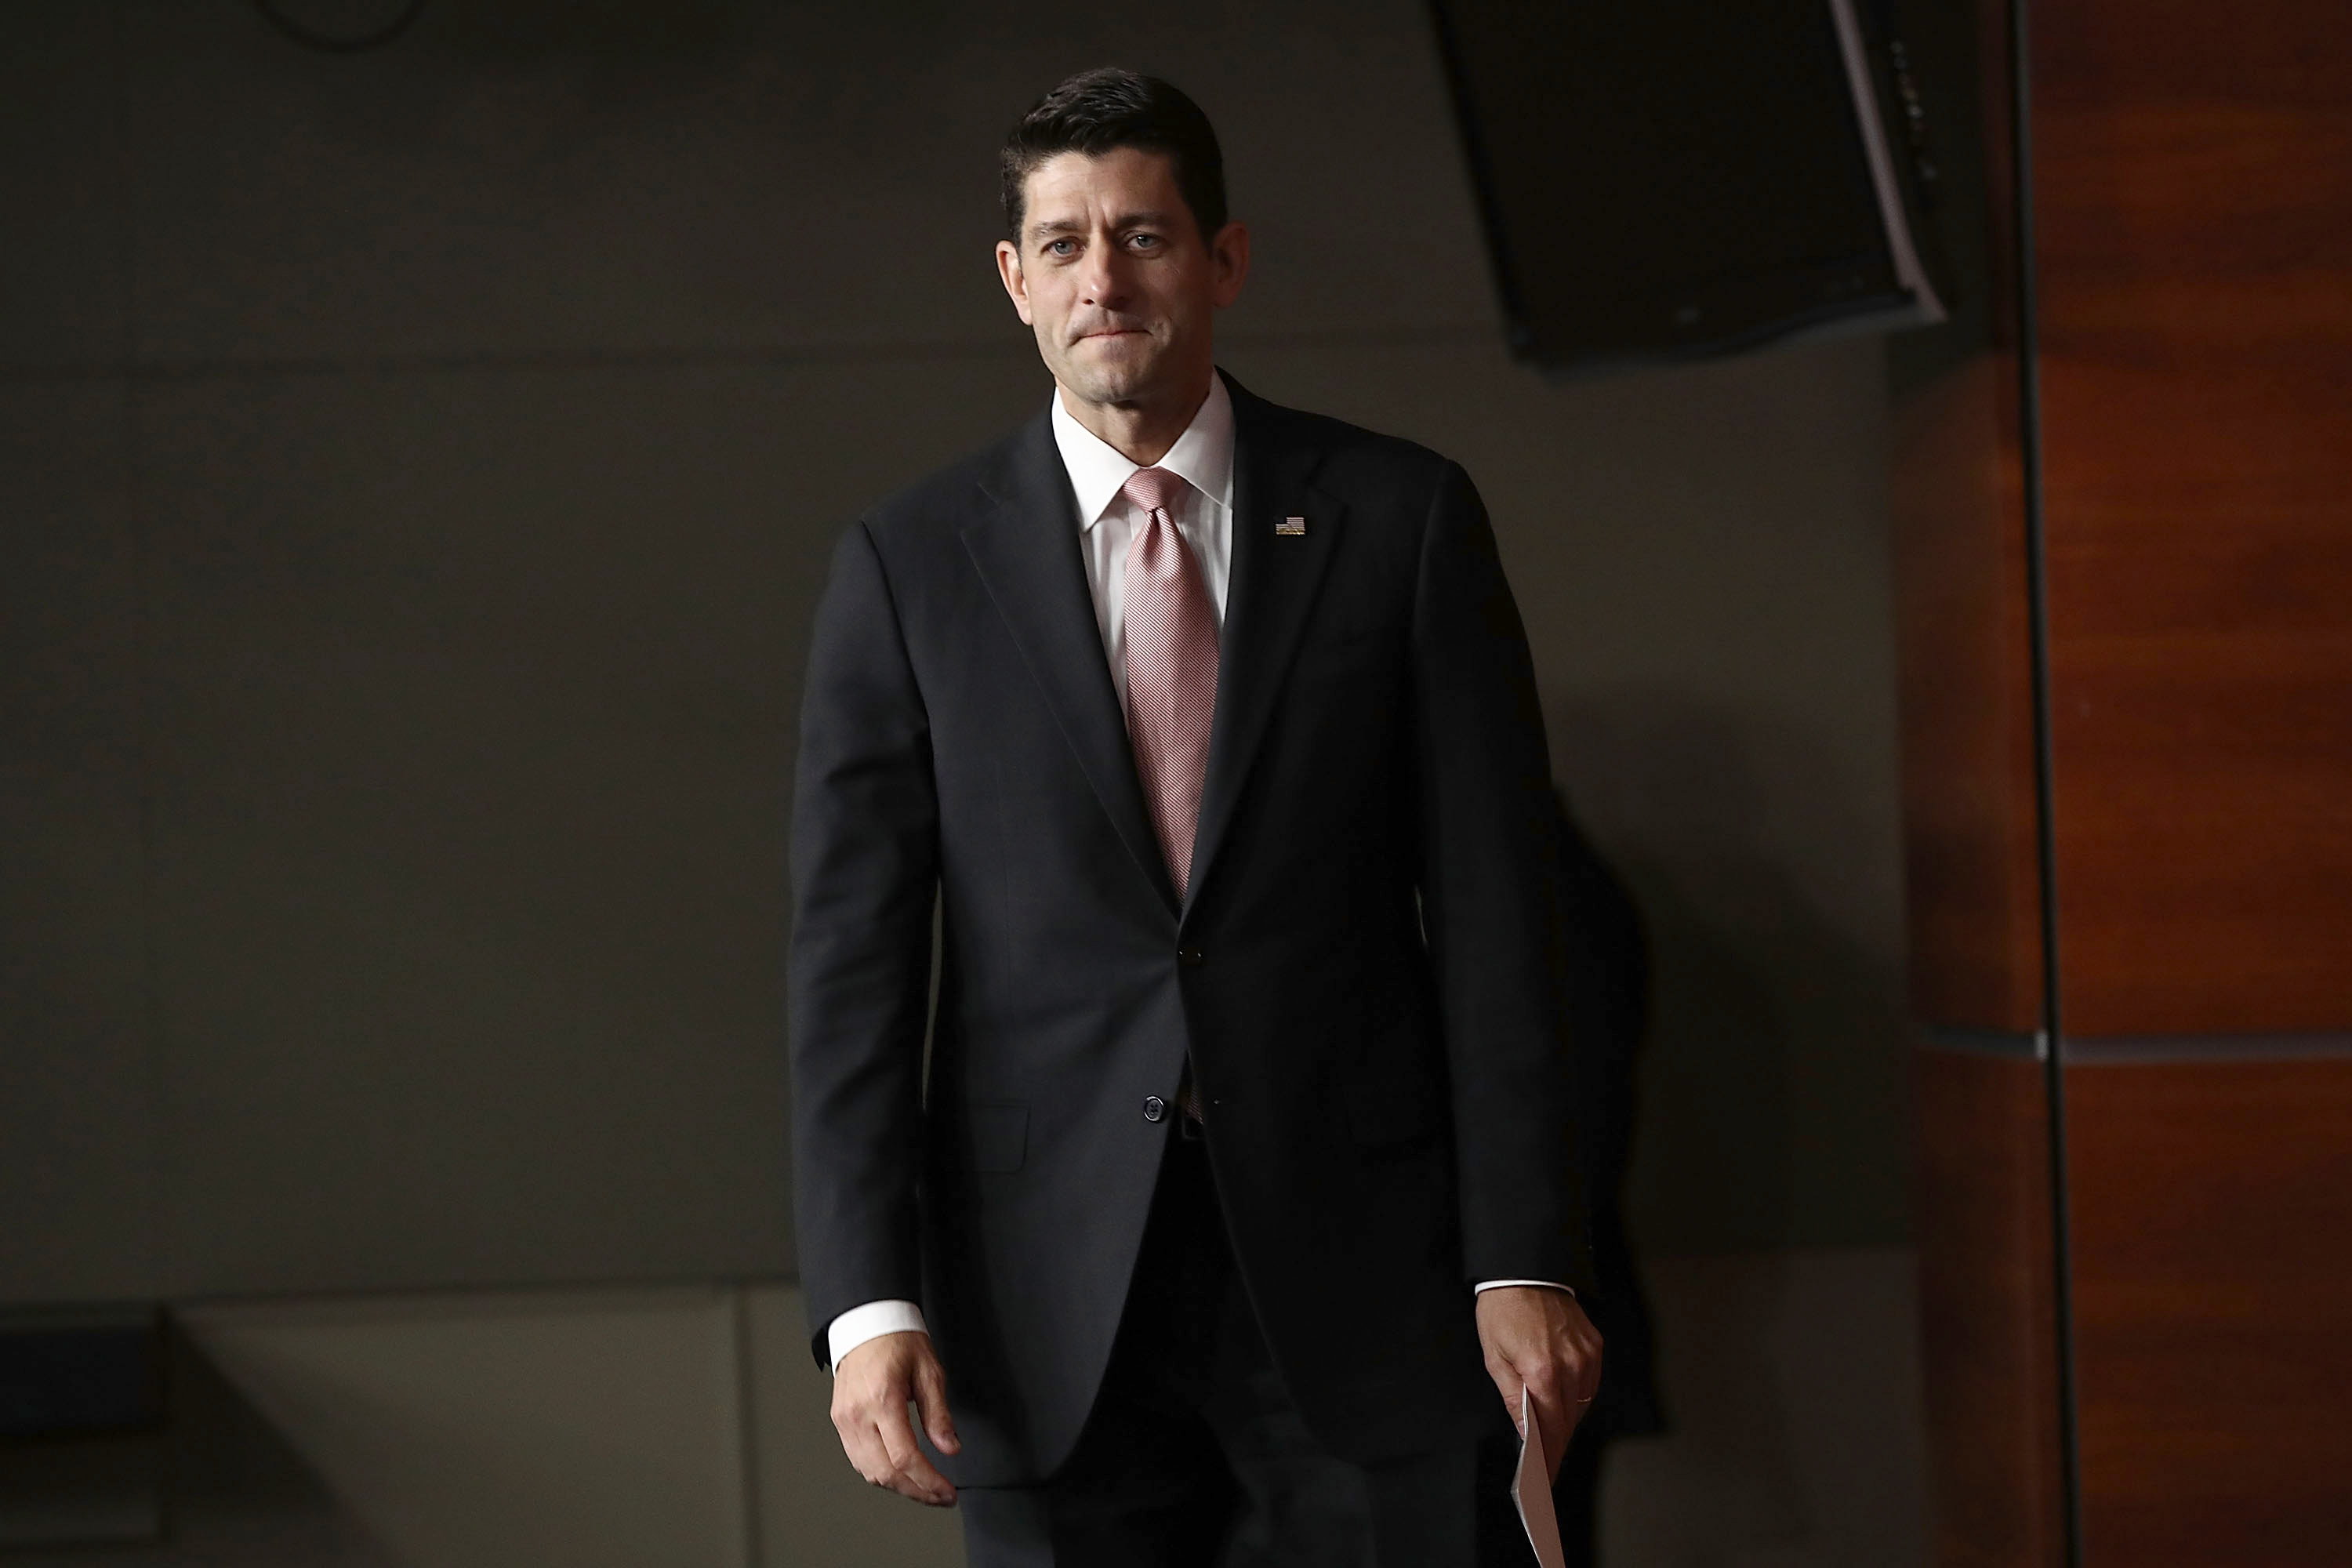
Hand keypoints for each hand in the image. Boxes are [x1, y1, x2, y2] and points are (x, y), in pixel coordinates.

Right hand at [830, 1330, 960, 1506]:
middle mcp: (858, 1414)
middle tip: (941, 1496)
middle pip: (885, 1473)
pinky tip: (900, 1473)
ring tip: (924, 1488)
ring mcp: (845, 1420)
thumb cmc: (897, 1340)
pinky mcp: (840, 1422)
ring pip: (869, 1473)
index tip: (947, 1492)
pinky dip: (880, 1474)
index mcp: (882, 1399)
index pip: (904, 1457)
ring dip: (899, 1487)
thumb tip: (949, 1448)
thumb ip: (939, 1414)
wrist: (867, 1323)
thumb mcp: (929, 1371)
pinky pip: (858, 1460)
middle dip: (917, 1492)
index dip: (928, 1482)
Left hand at [1474, 1285, 1602, 1480]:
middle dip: (1555, 1443)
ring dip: (1565, 1419)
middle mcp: (1572, 1367)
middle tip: (1543, 1460)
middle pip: (1569, 1423)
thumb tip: (1527, 1433)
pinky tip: (1562, 1397)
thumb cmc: (1503, 1310)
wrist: (1524, 1269)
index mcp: (1542, 1372)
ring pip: (1582, 1406)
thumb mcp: (1495, 1357)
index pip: (1552, 1431)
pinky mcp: (1596, 1346)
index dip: (1548, 1459)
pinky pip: (1590, 1384)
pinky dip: (1577, 1396)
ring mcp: (1588, 1356)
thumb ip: (1514, 1399)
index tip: (1544, 1479)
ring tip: (1549, 1429)